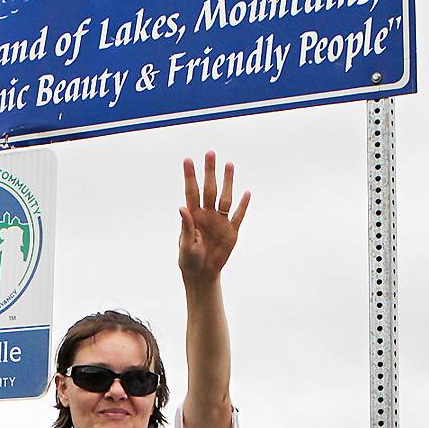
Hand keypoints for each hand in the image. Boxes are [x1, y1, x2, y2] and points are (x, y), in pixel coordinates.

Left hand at [178, 151, 248, 284]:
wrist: (202, 274)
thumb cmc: (189, 260)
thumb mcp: (185, 245)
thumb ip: (185, 227)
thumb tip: (182, 208)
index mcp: (193, 216)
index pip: (191, 192)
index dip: (190, 176)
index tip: (188, 160)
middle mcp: (207, 214)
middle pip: (209, 189)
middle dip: (210, 172)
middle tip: (210, 153)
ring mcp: (220, 222)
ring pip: (225, 198)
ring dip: (228, 182)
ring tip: (229, 164)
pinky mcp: (231, 232)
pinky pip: (238, 216)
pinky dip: (243, 205)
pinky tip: (246, 192)